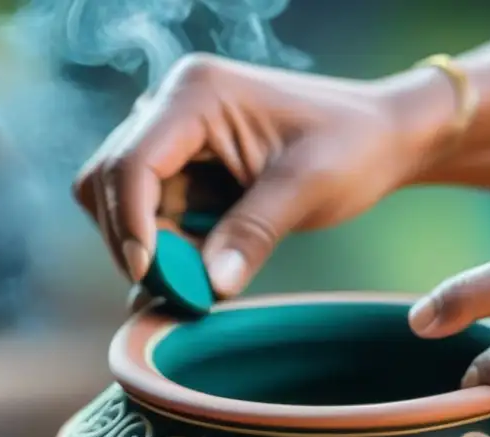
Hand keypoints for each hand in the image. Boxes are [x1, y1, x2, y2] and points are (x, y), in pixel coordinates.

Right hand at [72, 53, 456, 296]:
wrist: (382, 136)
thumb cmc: (352, 146)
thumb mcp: (307, 188)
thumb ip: (254, 233)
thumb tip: (212, 287)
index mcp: (197, 94)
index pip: (131, 162)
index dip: (129, 223)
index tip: (150, 275)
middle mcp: (173, 106)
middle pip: (107, 181)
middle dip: (133, 238)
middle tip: (176, 289)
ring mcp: (176, 135)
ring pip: (121, 200)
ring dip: (148, 246)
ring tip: (191, 283)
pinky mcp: (187, 165)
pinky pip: (152, 212)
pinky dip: (165, 246)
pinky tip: (194, 274)